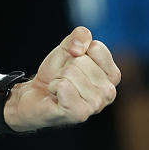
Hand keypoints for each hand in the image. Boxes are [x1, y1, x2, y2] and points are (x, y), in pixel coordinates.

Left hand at [0, 26, 120, 131]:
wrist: (36, 94)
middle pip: (81, 61)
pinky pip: (63, 86)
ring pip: (71, 73)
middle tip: (62, 78)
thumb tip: (79, 47)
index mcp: (112, 75)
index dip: (76, 50)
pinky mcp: (79, 113)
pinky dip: (53, 86)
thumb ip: (80, 36)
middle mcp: (109, 92)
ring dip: (58, 78)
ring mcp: (96, 105)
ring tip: (60, 87)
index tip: (71, 62)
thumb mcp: (67, 48)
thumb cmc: (56, 73)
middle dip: (65, 66)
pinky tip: (56, 95)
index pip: (96, 48)